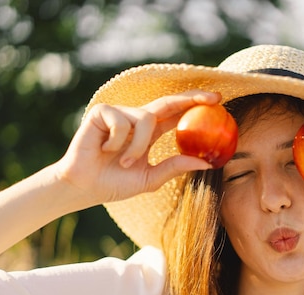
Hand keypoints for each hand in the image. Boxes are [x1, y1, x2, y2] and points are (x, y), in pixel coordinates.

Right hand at [53, 90, 219, 207]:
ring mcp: (120, 114)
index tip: (219, 102)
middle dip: (191, 98)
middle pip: (168, 102)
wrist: (83, 187)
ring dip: (137, 146)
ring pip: (145, 119)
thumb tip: (206, 163)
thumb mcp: (151, 178)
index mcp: (150, 133)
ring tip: (124, 161)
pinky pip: (122, 122)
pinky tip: (104, 150)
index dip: (195, 106)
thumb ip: (175, 168)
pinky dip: (117, 141)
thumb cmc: (115, 184)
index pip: (177, 115)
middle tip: (213, 99)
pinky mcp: (102, 112)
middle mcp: (137, 120)